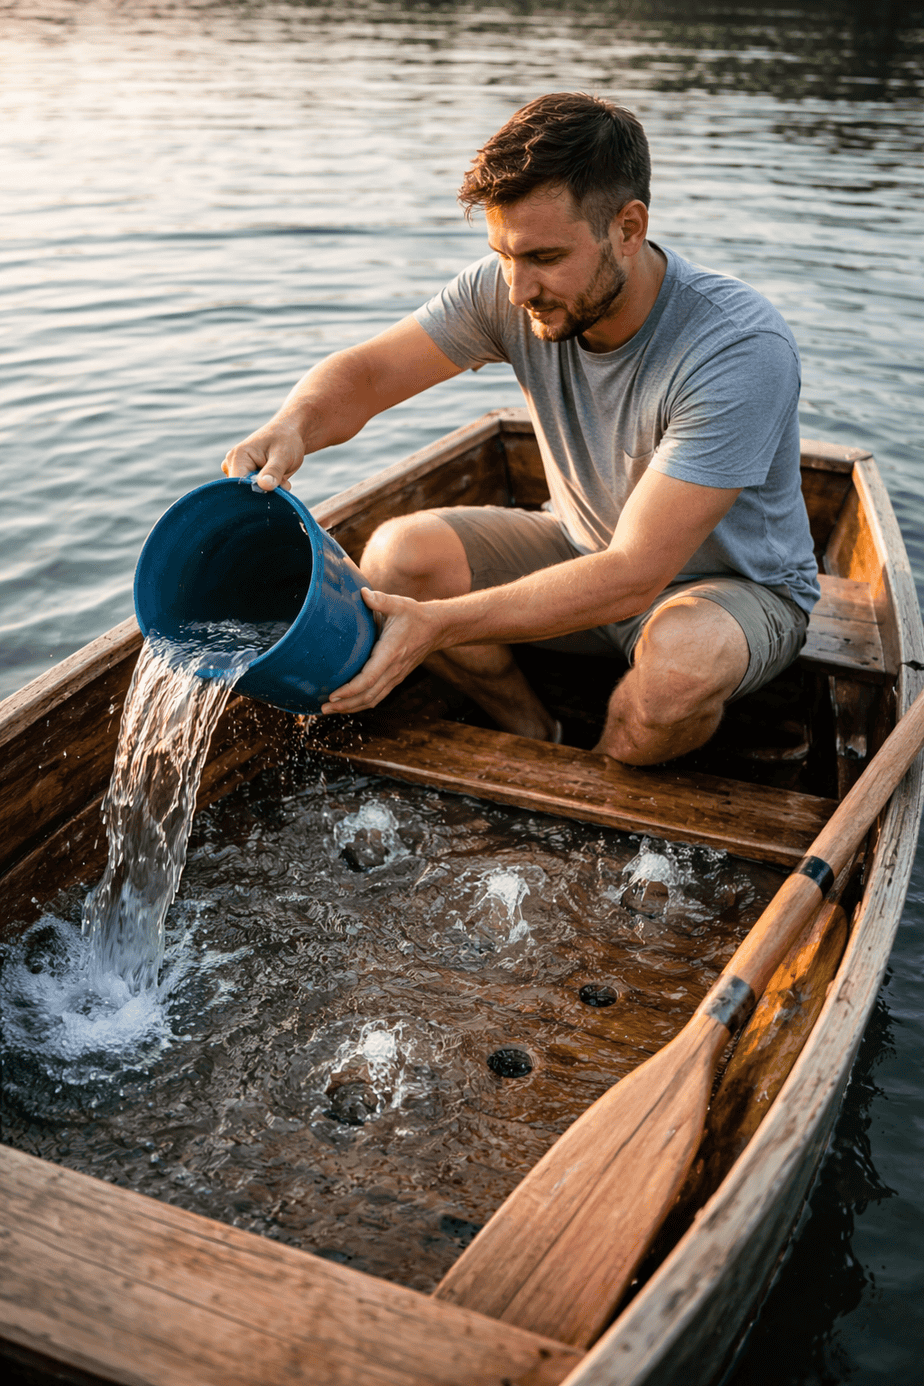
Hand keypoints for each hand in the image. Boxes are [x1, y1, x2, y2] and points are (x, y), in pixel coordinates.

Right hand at [221, 420, 304, 491]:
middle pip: (244, 491)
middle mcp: (232, 465)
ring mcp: (237, 471)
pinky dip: (269, 490)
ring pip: (251, 492)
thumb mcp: (283, 455)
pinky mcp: (245, 477)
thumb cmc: (286, 440)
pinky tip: (278, 480)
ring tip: (282, 479)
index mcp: (238, 457)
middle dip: (265, 492)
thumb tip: (264, 487)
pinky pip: (255, 491)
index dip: (255, 493)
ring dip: (269, 491)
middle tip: (284, 483)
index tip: (274, 492)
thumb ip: (274, 471)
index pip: (238, 485)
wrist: (288, 434)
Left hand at [321, 589, 444, 713]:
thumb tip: (363, 593)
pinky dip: (361, 704)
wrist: (436, 629)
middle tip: (323, 708)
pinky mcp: (395, 678)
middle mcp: (393, 669)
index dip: (350, 690)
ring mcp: (395, 676)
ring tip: (330, 709)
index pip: (369, 678)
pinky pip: (377, 696)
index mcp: (390, 653)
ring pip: (372, 699)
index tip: (333, 695)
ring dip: (351, 707)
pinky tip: (347, 705)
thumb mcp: (399, 604)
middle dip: (345, 705)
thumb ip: (380, 600)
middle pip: (368, 695)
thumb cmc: (414, 616)